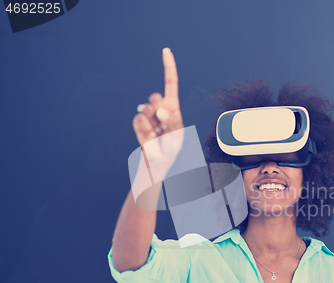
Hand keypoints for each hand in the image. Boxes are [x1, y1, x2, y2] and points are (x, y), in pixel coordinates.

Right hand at [133, 48, 184, 168]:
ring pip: (147, 108)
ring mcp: (148, 115)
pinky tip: (149, 137)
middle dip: (160, 109)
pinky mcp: (138, 123)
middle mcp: (160, 108)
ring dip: (152, 123)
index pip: (170, 84)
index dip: (168, 67)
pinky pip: (139, 119)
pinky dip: (144, 130)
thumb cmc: (171, 148)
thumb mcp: (177, 135)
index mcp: (173, 108)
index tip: (166, 51)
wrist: (157, 162)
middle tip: (163, 125)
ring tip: (157, 134)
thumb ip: (172, 121)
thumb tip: (159, 109)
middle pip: (156, 96)